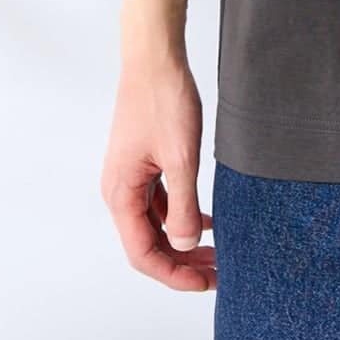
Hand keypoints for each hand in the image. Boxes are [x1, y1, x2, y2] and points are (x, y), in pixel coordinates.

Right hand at [100, 51, 215, 291]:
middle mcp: (120, 190)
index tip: (207, 282)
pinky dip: (181, 215)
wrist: (154, 57)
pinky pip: (159, 201)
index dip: (174, 275)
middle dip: (181, 263)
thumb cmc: (164, 100)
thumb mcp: (181, 156)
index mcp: (121, 194)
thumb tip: (182, 248)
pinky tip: (206, 222)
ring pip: (155, 223)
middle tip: (218, 273)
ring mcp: (130, 176)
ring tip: (216, 253)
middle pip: (148, 243)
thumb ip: (182, 205)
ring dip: (182, 241)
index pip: (143, 253)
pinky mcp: (142, 162)